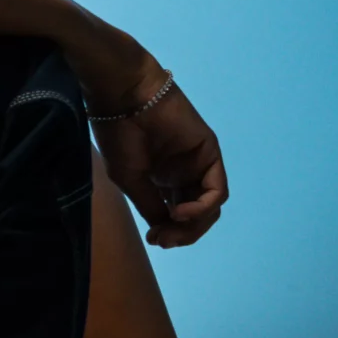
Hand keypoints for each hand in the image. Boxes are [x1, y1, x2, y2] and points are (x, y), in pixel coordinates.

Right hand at [86, 66, 227, 248]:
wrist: (126, 97)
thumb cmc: (120, 135)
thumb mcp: (130, 179)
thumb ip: (151, 206)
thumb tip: (164, 232)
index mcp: (162, 180)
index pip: (177, 216)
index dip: (170, 234)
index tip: (153, 240)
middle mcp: (183, 175)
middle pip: (196, 216)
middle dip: (183, 234)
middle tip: (164, 239)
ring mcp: (199, 165)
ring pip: (210, 207)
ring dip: (194, 225)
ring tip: (172, 225)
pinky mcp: (210, 154)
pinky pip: (216, 191)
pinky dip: (202, 207)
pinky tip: (180, 211)